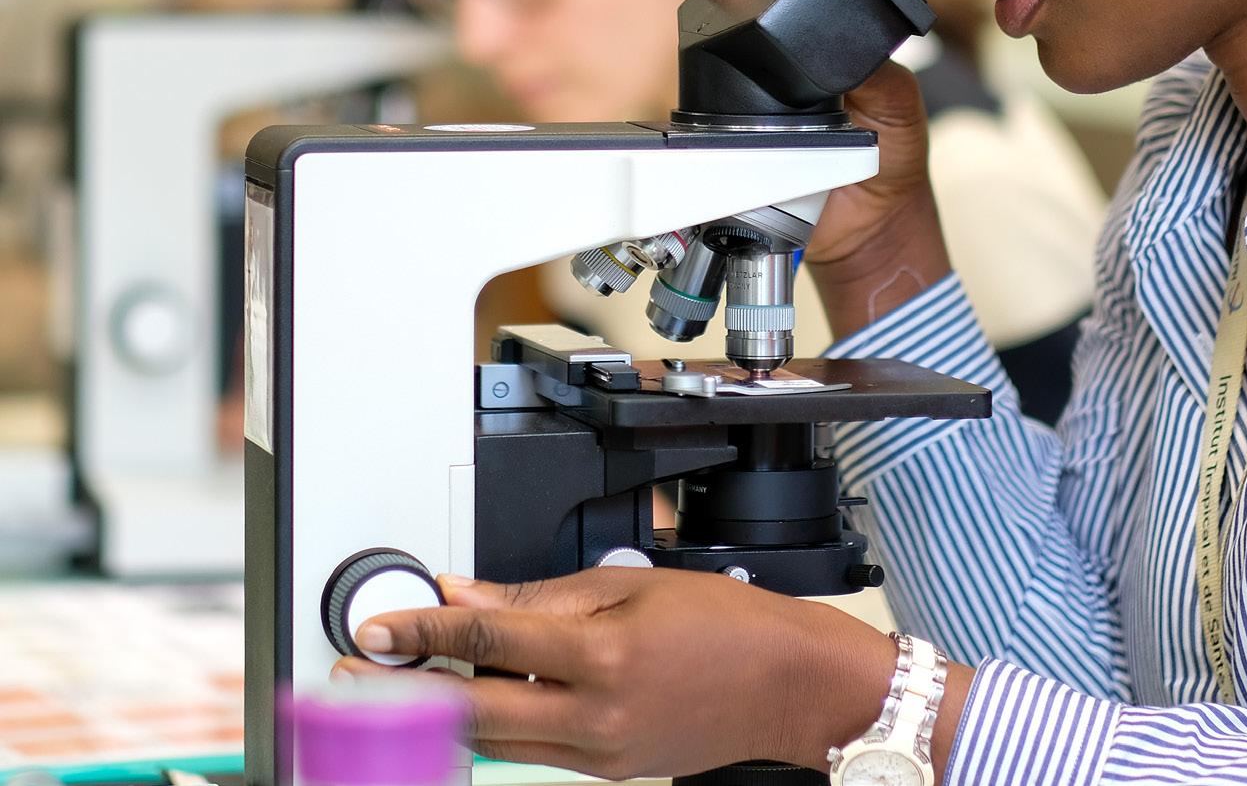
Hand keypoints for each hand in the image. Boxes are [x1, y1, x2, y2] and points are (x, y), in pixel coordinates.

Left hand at [333, 568, 895, 780]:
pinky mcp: (605, 771)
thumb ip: (542, 593)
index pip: (491, 635)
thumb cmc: (727, 624)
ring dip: (442, 710)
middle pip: (474, 706)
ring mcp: (599, 751)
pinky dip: (494, 724)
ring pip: (494, 738)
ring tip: (400, 683)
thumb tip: (470, 591)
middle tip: (357, 670)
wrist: (788, 685)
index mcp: (606, 652)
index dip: (425, 628)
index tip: (379, 625)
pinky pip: (530, 750)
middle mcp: (596, 712)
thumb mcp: (634, 583)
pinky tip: (473, 697)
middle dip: (406, 689)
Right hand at [682, 0, 951, 333]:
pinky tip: (691, 12)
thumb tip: (848, 39)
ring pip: (721, 19)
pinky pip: (705, 74)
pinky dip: (692, 42)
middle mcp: (788, 49)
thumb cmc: (886, 164)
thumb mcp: (895, 104)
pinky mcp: (730, 116)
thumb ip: (872, 67)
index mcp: (831, 34)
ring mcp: (754, 80)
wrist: (864, 229)